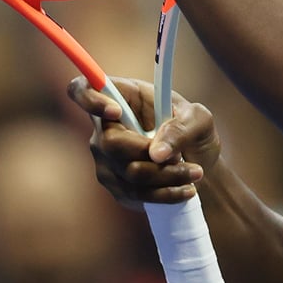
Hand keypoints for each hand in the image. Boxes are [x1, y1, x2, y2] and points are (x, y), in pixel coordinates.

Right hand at [68, 76, 216, 206]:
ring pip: (127, 172)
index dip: (90, 99)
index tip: (116, 111)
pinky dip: (163, 193)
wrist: (198, 163)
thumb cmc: (193, 130)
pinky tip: (185, 189)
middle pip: (109, 143)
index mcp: (123, 96)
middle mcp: (105, 126)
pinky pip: (134, 192)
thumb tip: (156, 153)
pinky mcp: (115, 184)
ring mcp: (106, 158)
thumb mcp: (198, 120)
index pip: (83, 89)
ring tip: (194, 173)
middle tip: (181, 157)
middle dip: (149, 153)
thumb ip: (181, 128)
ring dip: (165, 176)